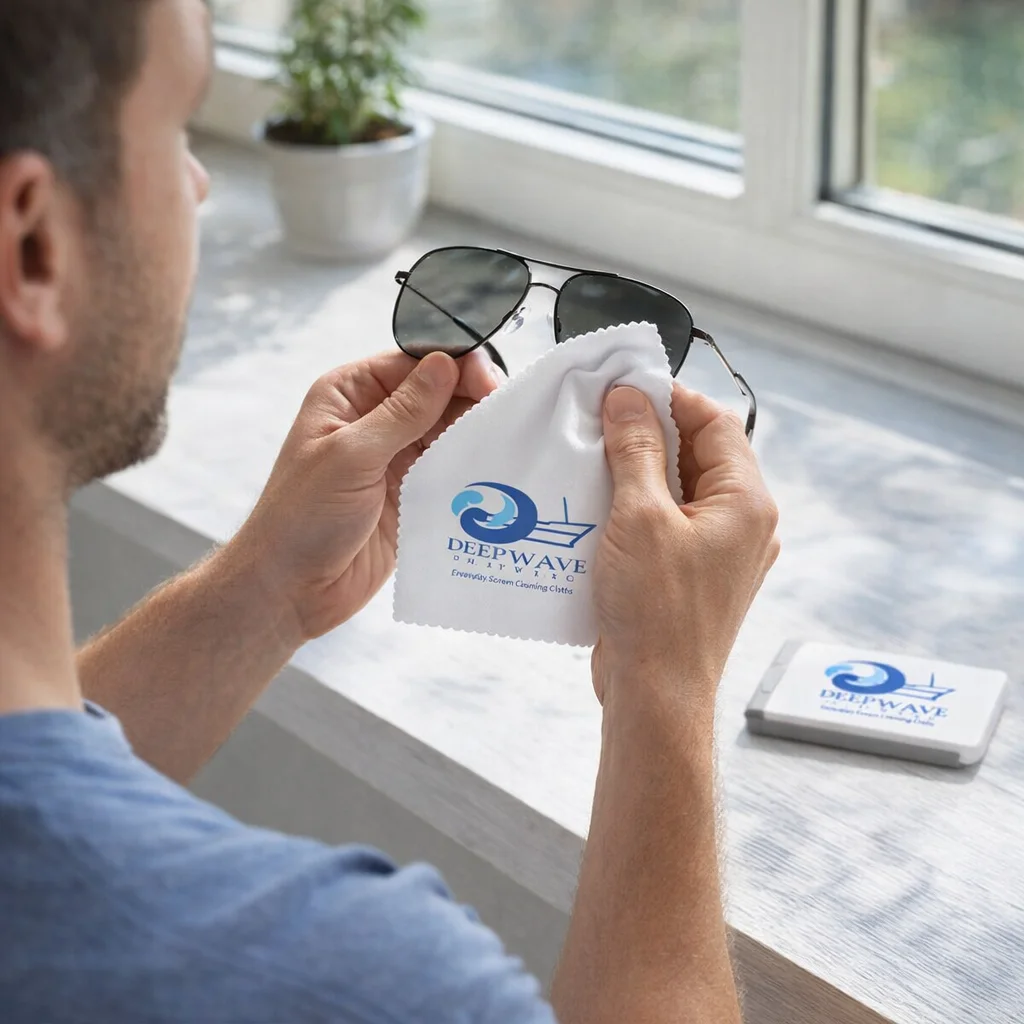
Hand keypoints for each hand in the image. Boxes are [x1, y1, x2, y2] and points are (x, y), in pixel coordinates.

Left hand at [231, 349, 501, 642]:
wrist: (291, 590)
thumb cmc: (301, 518)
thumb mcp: (352, 455)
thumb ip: (403, 412)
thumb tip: (445, 364)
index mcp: (349, 394)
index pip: (413, 363)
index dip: (454, 365)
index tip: (488, 381)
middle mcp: (375, 419)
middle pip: (438, 392)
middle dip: (473, 397)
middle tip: (507, 410)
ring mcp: (395, 457)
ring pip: (449, 430)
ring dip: (477, 431)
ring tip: (510, 436)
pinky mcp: (413, 494)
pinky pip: (452, 469)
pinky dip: (474, 466)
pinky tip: (497, 465)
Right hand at [592, 384, 779, 720]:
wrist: (656, 696)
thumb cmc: (656, 613)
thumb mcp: (639, 516)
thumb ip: (636, 449)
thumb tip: (630, 398)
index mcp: (746, 502)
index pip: (715, 422)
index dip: (670, 399)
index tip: (624, 389)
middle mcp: (743, 525)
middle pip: (698, 454)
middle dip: (649, 435)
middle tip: (599, 423)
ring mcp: (719, 553)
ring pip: (678, 490)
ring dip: (636, 473)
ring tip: (591, 462)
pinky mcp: (692, 575)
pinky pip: (667, 524)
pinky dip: (635, 509)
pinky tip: (594, 508)